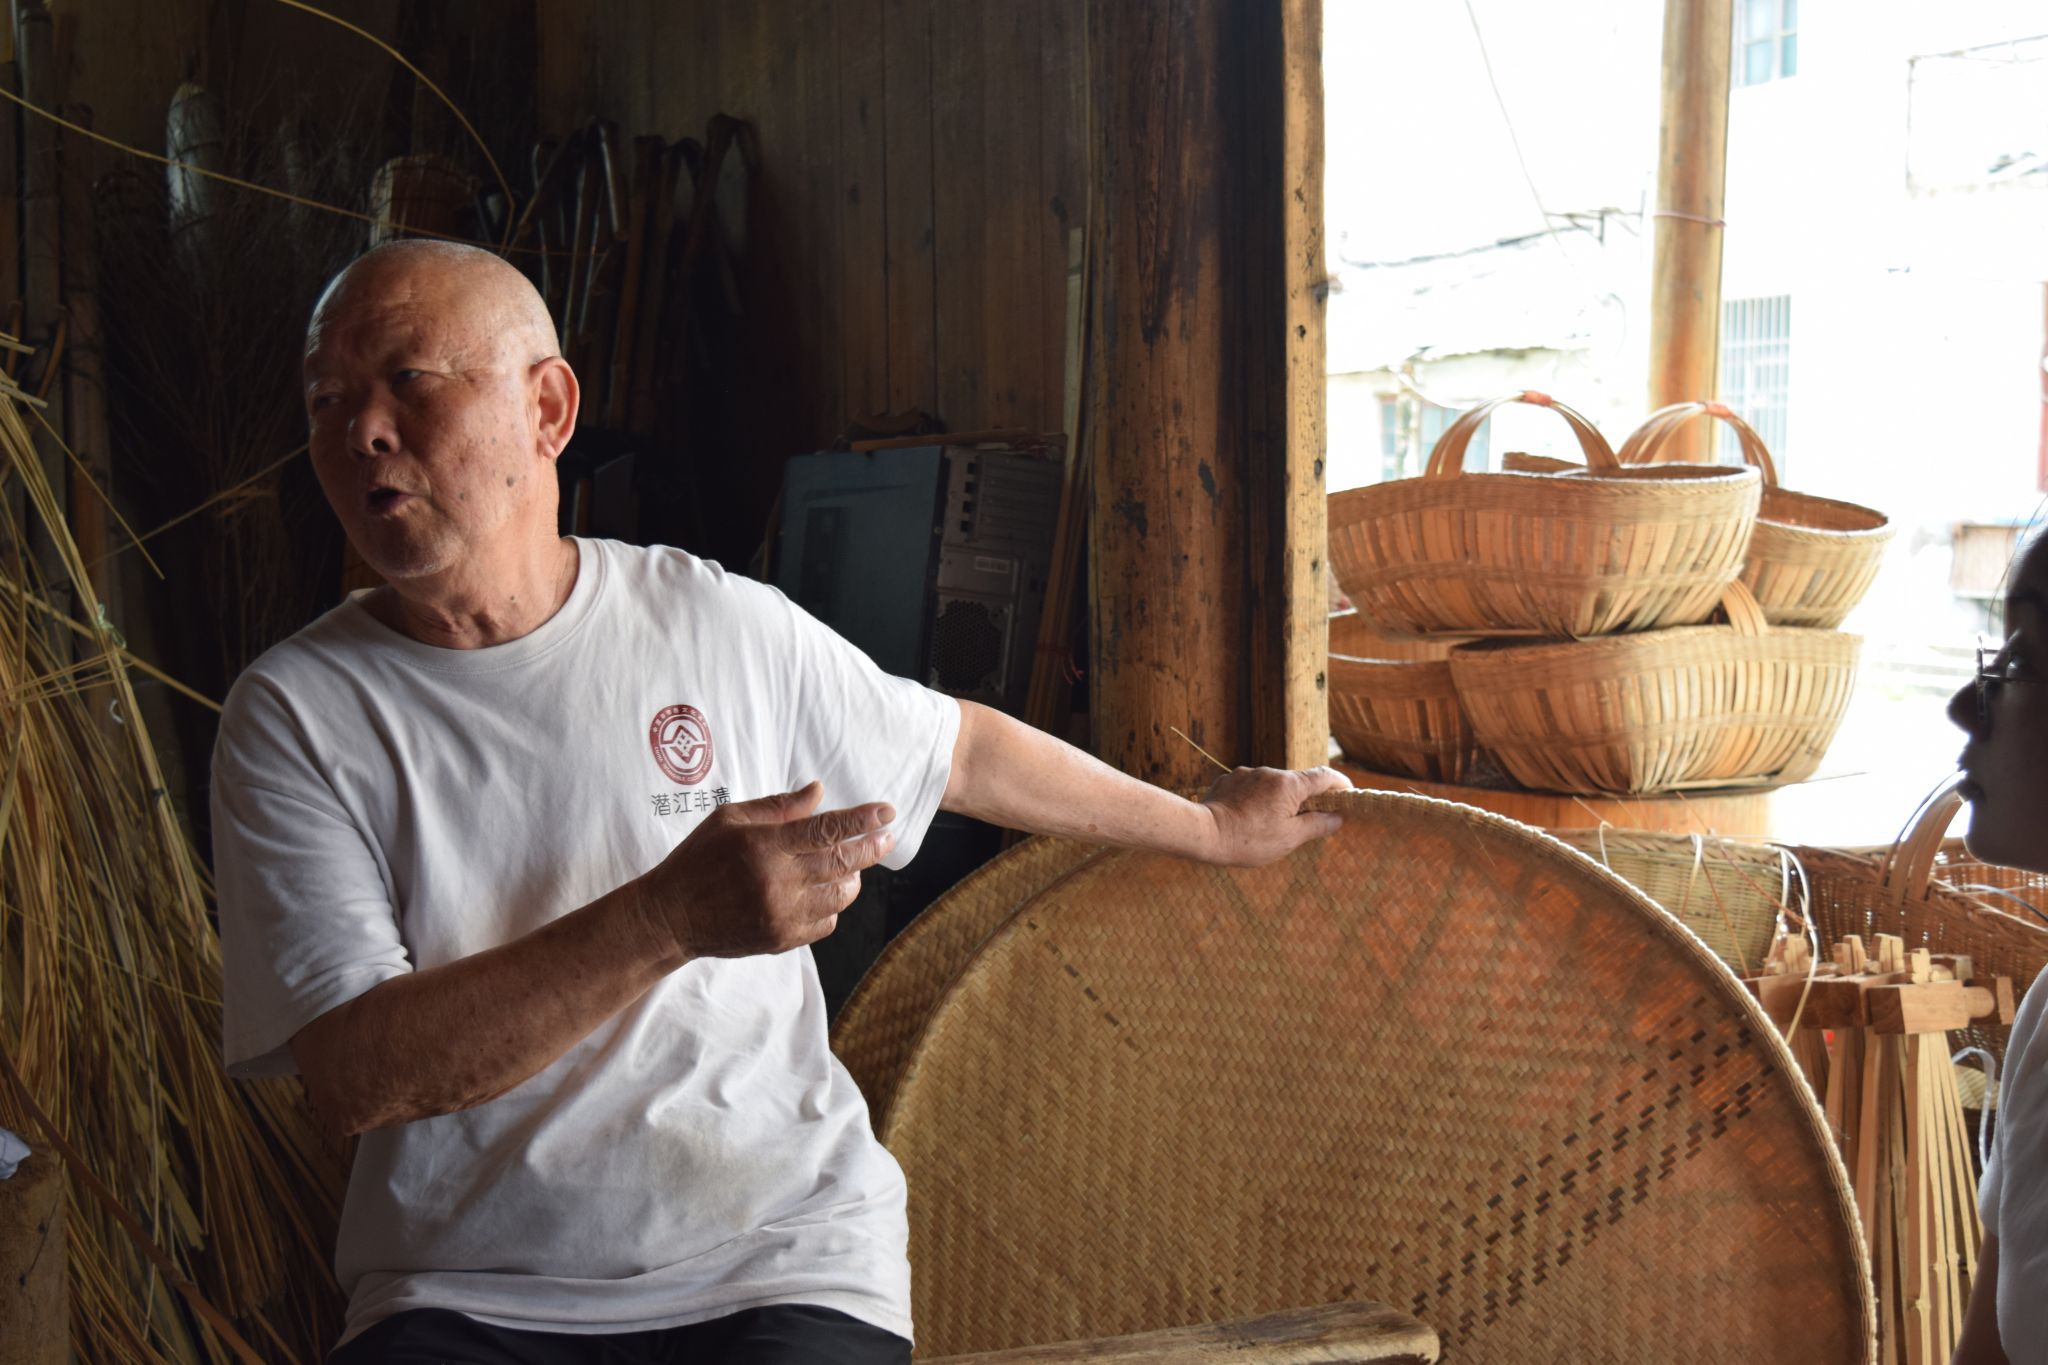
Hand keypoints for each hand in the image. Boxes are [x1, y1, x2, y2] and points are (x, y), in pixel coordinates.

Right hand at [631, 781, 896, 960]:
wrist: (672, 915)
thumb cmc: (698, 858)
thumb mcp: (730, 819)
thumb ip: (779, 807)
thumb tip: (818, 793)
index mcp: (765, 846)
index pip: (827, 829)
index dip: (862, 819)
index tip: (886, 812)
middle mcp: (777, 881)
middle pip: (843, 861)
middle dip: (873, 846)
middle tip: (888, 836)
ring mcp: (781, 914)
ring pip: (840, 895)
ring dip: (852, 877)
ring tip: (849, 865)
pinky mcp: (781, 939)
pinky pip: (826, 923)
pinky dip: (832, 907)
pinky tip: (823, 893)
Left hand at [1198, 766, 1351, 866]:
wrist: (1204, 834)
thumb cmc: (1249, 840)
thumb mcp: (1289, 839)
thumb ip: (1317, 825)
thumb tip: (1337, 818)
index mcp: (1289, 785)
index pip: (1325, 777)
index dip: (1340, 784)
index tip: (1348, 794)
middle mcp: (1270, 772)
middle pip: (1298, 782)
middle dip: (1305, 799)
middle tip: (1307, 821)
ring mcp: (1247, 773)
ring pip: (1273, 785)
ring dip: (1278, 801)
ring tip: (1269, 826)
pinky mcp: (1230, 779)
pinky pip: (1251, 787)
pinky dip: (1256, 800)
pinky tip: (1249, 818)